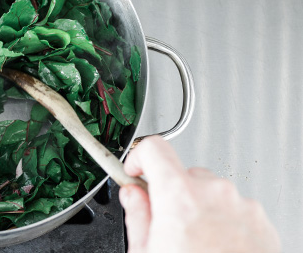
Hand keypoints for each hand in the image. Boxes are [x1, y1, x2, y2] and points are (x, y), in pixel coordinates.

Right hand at [120, 136, 280, 252]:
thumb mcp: (145, 252)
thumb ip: (137, 215)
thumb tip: (132, 196)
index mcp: (179, 197)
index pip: (154, 149)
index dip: (139, 158)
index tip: (135, 171)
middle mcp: (213, 194)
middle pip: (183, 173)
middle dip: (171, 193)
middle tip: (166, 223)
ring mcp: (241, 206)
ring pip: (210, 190)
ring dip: (198, 206)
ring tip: (194, 242)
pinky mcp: (260, 221)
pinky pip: (234, 207)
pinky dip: (222, 220)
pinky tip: (214, 247)